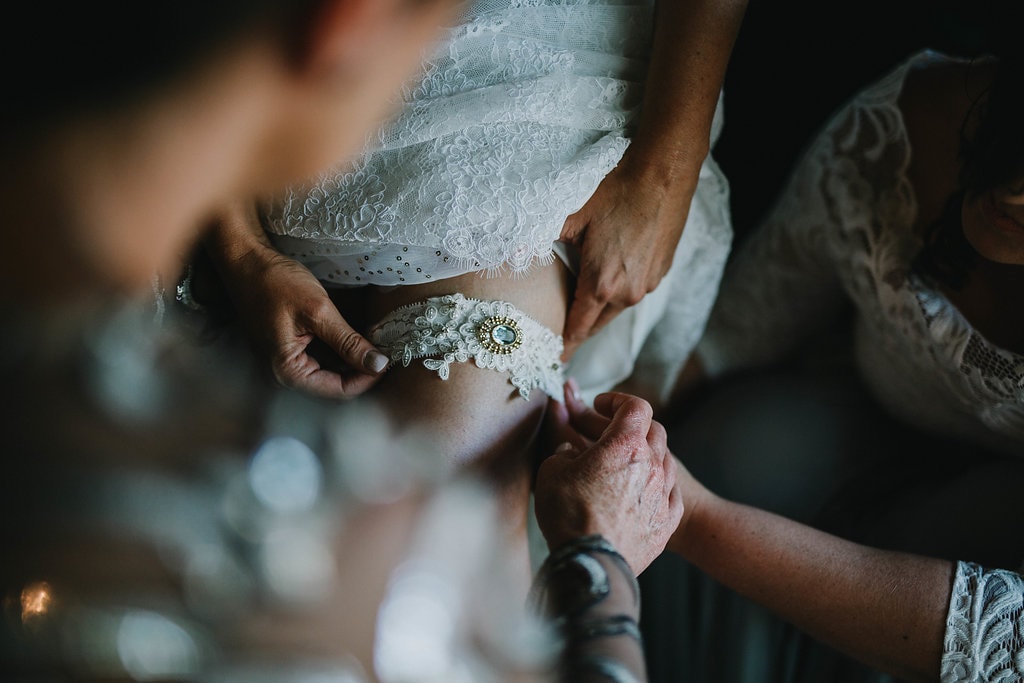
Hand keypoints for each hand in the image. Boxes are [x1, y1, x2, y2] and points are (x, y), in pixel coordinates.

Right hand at [223, 246, 387, 399]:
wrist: (245, 261)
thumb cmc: (275, 283)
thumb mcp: (318, 311)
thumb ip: (349, 342)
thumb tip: (378, 365)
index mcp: (288, 371)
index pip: (339, 390)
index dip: (367, 378)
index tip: (389, 359)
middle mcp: (286, 373)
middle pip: (335, 382)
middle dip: (362, 368)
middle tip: (387, 348)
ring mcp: (287, 360)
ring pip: (331, 369)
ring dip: (354, 358)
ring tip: (376, 340)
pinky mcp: (291, 346)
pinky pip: (322, 355)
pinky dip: (341, 347)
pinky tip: (358, 334)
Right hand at [534, 379, 682, 573]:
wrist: (592, 563)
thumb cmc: (569, 514)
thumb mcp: (552, 471)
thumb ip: (563, 451)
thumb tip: (569, 449)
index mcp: (625, 445)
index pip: (635, 406)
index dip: (618, 401)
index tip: (601, 404)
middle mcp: (651, 464)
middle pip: (653, 430)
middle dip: (633, 426)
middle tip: (612, 431)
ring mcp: (663, 493)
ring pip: (664, 460)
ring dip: (647, 455)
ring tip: (628, 461)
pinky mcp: (667, 521)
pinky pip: (670, 493)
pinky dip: (657, 486)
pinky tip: (645, 490)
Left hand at [558, 157, 695, 359]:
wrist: (663, 173)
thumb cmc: (615, 191)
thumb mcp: (570, 216)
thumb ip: (541, 241)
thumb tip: (512, 254)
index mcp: (602, 285)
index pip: (578, 329)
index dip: (564, 346)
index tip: (553, 359)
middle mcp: (627, 293)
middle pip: (596, 324)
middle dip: (578, 331)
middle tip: (560, 336)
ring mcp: (648, 284)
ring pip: (616, 309)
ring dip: (598, 310)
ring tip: (581, 306)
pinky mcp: (661, 272)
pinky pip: (633, 292)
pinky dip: (618, 292)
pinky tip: (609, 276)